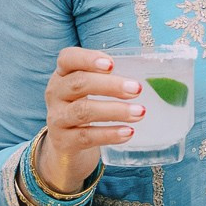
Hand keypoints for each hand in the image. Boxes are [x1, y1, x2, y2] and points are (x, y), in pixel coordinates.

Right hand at [35, 47, 143, 196]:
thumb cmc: (84, 110)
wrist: (65, 147)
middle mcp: (55, 94)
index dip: (88, 58)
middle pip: (79, 83)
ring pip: (83, 111)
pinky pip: (86, 136)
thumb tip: (150, 76)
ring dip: (115, 110)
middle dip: (110, 85)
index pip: (67, 58)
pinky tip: (128, 132)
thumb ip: (108, 79)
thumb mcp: (88, 92)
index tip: (112, 64)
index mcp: (62, 75)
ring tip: (140, 112)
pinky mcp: (63, 141)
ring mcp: (57, 118)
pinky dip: (109, 134)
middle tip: (137, 89)